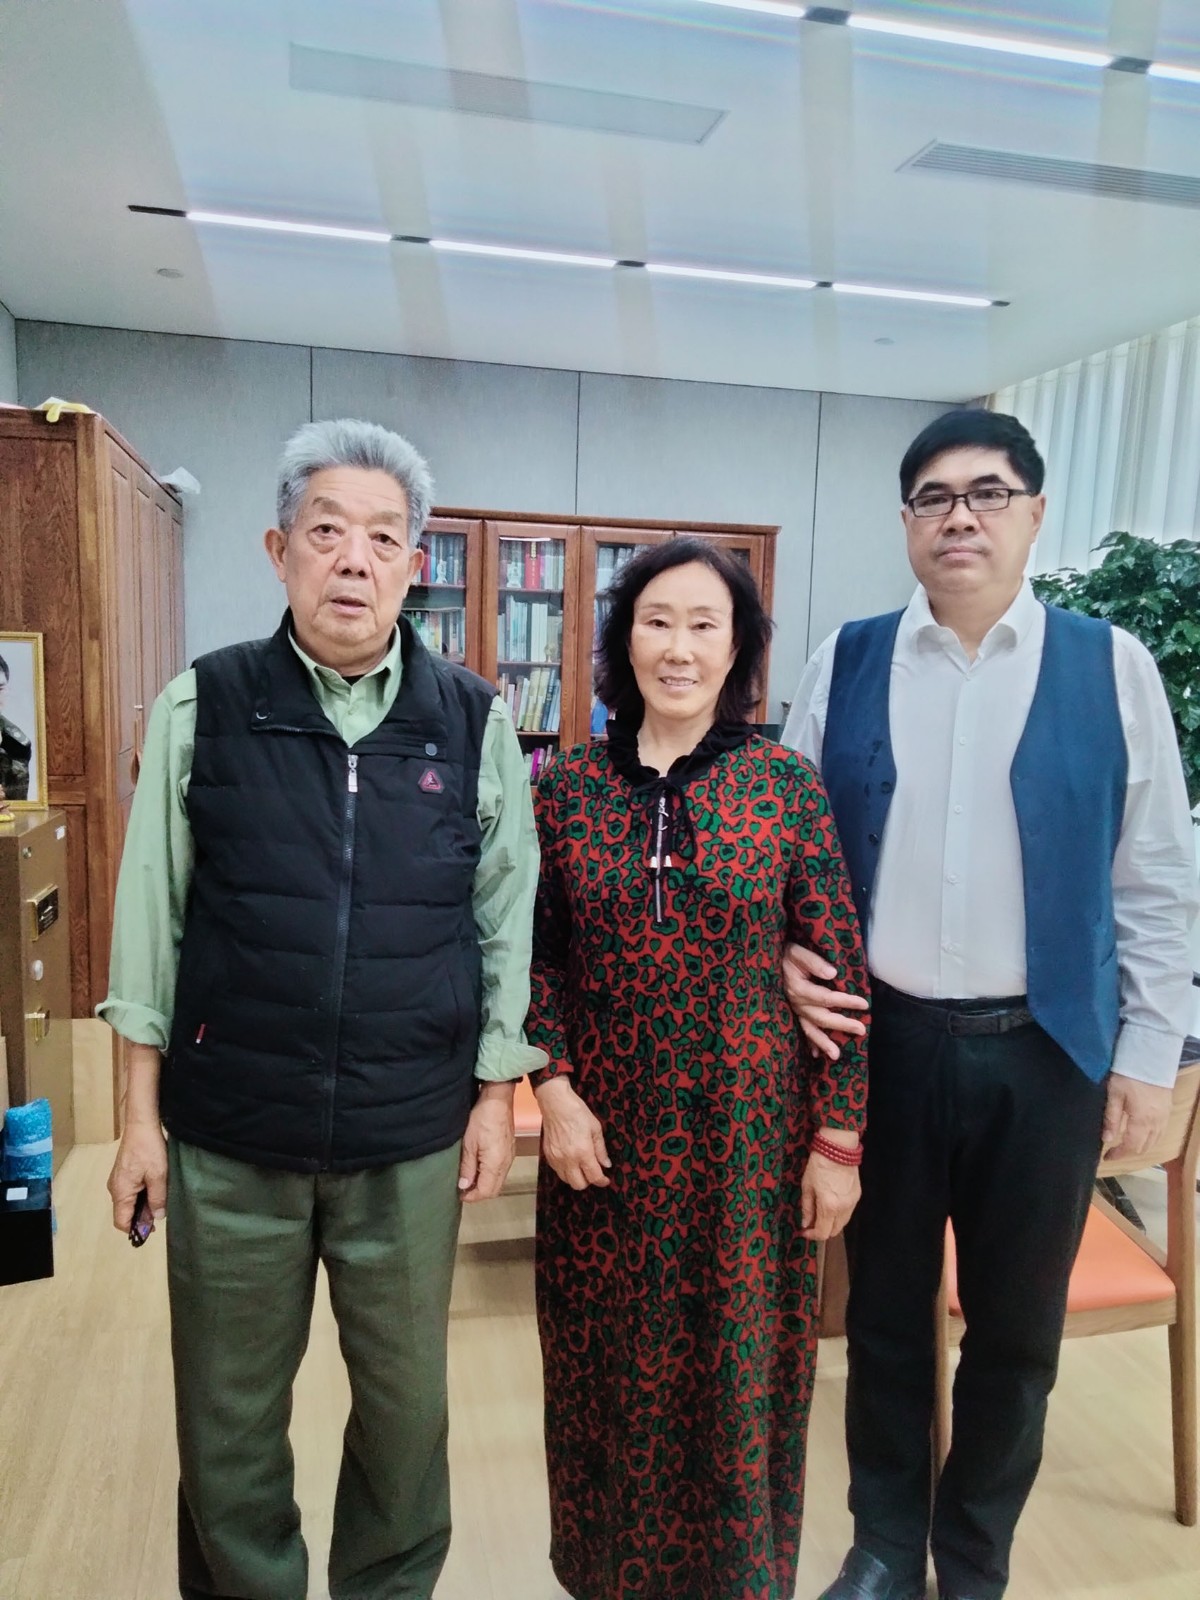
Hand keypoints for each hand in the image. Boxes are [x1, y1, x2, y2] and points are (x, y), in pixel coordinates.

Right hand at [107, 1119, 167, 1233]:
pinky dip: (142, 1195)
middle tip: (160, 1216)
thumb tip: (156, 1218)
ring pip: (129, 1202)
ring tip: (160, 1204)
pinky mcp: (123, 1172)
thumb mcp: (158, 1175)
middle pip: (125, 1213)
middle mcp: (115, 1188)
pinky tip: (156, 1191)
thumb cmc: (149, 1149)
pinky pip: (130, 1191)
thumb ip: (157, 1199)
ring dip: (143, 1206)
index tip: (151, 1231)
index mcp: (120, 1192)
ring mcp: (118, 1180)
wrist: (142, 1124)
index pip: (121, 1222)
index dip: (135, 1230)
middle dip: (141, 1218)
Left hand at [458, 1081, 515, 1202]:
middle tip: (463, 1190)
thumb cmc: (482, 1119)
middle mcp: (506, 1164)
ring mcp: (510, 1157)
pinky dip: (491, 1176)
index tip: (460, 1195)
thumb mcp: (469, 1144)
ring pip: (499, 1181)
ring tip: (469, 1179)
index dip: (472, 1197)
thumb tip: (464, 1186)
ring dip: (485, 1185)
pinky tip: (480, 1169)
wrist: (498, 1100)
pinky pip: (501, 1171)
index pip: (486, 1191)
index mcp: (496, 1164)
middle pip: (495, 1190)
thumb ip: (467, 1167)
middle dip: (479, 1193)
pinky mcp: (510, 1151)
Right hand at [534, 1076, 611, 1190]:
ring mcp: (556, 1158)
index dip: (602, 1181)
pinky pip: (557, 1171)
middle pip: (578, 1185)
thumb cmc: (577, 1112)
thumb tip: (606, 1164)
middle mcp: (568, 1159)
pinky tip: (570, 1160)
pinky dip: (565, 1170)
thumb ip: (601, 1149)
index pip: (594, 1177)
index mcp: (583, 1152)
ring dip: (576, 1177)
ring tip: (581, 1166)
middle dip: (588, 1181)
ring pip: (566, 1180)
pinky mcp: (547, 1155)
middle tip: (593, 1172)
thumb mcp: (595, 1128)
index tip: (605, 1179)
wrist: (555, 1103)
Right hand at [783, 943, 868, 1061]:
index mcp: (799, 989)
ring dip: (823, 1043)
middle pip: (821, 1017)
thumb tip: (833, 973)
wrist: (770, 959)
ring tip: (836, 1056)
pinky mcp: (792, 1013)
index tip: (864, 1004)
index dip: (846, 1001)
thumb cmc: (787, 954)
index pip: (826, 998)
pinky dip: (809, 1042)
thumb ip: (814, 962)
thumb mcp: (798, 952)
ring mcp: (794, 1010)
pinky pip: (801, 1030)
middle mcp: (796, 1003)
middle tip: (861, 1030)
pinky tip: (816, 1054)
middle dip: (841, 1024)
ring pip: (810, 1029)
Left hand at [800, 1147, 860, 1240]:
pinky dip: (839, 1215)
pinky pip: (848, 1213)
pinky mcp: (857, 1196)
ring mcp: (853, 1203)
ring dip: (831, 1224)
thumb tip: (806, 1224)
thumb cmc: (819, 1165)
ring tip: (820, 1213)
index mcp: (829, 1206)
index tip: (804, 1232)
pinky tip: (831, 1205)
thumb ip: (807, 1208)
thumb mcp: (807, 1186)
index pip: (823, 1233)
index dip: (812, 1236)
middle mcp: (843, 1208)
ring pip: (842, 1224)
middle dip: (822, 1231)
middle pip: (834, 1232)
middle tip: (811, 1223)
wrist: (838, 1149)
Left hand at [1102, 1073, 1172, 1160]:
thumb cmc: (1128, 1074)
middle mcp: (1156, 1123)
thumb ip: (1111, 1118)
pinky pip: (1160, 1132)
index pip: (1130, 1146)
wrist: (1150, 1057)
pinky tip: (1140, 1132)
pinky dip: (1150, 1137)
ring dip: (1140, 1145)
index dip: (1118, 1154)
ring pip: (1154, 1141)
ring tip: (1125, 1142)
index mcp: (1141, 1121)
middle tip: (1114, 1149)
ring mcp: (1164, 1117)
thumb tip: (1107, 1139)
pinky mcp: (1167, 1110)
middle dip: (1128, 1151)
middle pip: (1143, 1147)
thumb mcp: (1114, 1094)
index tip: (1106, 1156)